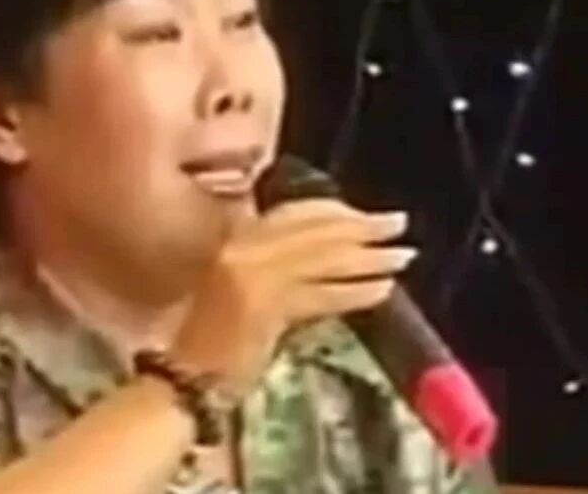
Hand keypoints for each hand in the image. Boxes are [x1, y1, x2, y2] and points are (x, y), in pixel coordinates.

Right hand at [170, 198, 413, 397]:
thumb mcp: (239, 281)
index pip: (296, 213)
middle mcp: (244, 248)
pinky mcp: (267, 307)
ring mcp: (253, 275)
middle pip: (315, 231)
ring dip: (369, 258)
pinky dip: (356, 293)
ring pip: (324, 260)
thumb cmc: (210, 335)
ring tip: (401, 257)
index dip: (337, 211)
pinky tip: (383, 291)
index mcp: (237, 236)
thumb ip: (273, 259)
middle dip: (362, 227)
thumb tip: (326, 249)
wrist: (186, 376)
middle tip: (399, 224)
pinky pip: (323, 295)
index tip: (366, 215)